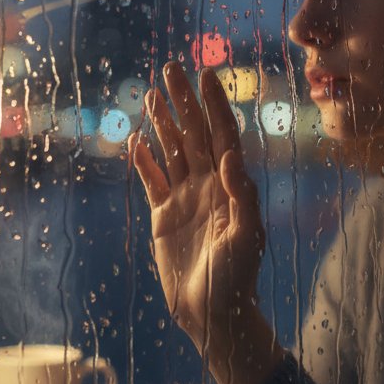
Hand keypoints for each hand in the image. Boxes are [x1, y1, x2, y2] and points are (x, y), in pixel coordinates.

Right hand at [130, 62, 280, 383]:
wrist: (213, 315)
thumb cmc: (237, 278)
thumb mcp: (247, 237)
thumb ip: (242, 196)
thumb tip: (231, 157)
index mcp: (231, 185)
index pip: (223, 134)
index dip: (214, 103)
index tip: (206, 73)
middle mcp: (208, 185)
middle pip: (194, 133)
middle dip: (183, 101)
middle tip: (171, 68)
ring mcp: (185, 199)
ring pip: (172, 150)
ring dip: (162, 123)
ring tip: (152, 94)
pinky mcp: (164, 217)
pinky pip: (153, 180)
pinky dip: (144, 160)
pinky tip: (135, 140)